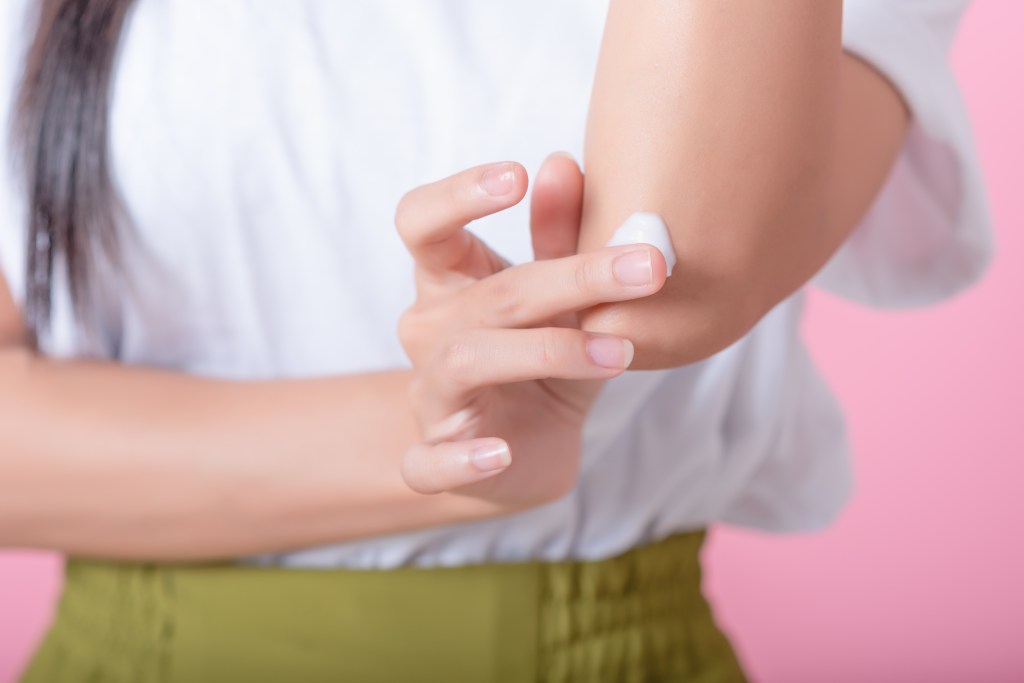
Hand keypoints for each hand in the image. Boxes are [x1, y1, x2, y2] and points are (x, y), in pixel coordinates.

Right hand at [395, 155, 667, 506]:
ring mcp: (429, 395)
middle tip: (649, 266)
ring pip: (467, 361)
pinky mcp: (433, 459)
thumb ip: (557, 237)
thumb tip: (561, 163)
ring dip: (550, 351)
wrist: (523, 451)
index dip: (457, 195)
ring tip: (620, 355)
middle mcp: (429, 330)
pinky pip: (431, 462)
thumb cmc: (541, 362)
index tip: (516, 174)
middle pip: (490, 293)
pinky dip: (463, 461)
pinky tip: (503, 454)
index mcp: (450, 282)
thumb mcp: (561, 301)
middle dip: (572, 277)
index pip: (421, 223)